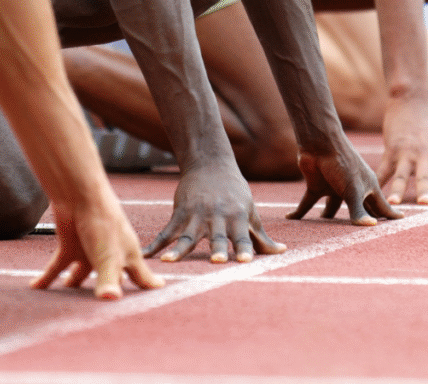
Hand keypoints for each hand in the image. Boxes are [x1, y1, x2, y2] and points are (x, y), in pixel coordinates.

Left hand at [32, 195, 163, 298]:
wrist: (79, 194)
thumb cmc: (103, 222)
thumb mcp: (108, 257)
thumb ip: (109, 281)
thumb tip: (111, 300)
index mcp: (127, 256)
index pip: (142, 276)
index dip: (150, 286)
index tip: (160, 290)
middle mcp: (110, 255)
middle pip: (113, 278)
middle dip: (112, 292)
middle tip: (108, 311)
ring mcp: (89, 251)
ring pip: (83, 275)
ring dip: (74, 287)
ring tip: (68, 305)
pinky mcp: (70, 246)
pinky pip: (57, 267)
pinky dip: (47, 278)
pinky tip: (35, 287)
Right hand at [143, 162, 285, 262]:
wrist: (210, 165)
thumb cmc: (235, 193)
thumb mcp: (250, 212)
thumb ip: (261, 236)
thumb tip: (282, 252)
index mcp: (237, 217)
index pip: (243, 236)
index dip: (245, 248)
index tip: (247, 261)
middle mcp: (217, 217)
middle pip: (217, 237)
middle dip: (218, 249)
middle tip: (218, 262)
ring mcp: (196, 215)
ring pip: (187, 236)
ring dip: (179, 250)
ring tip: (170, 263)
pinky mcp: (179, 213)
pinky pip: (166, 232)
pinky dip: (155, 245)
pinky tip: (146, 255)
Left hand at [287, 139, 404, 225]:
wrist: (319, 143)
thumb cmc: (342, 163)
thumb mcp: (352, 190)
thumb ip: (359, 210)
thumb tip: (370, 227)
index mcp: (367, 187)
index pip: (382, 206)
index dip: (390, 215)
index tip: (401, 224)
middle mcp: (352, 189)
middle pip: (359, 209)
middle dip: (362, 221)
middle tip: (365, 238)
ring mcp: (334, 188)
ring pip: (332, 209)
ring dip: (328, 220)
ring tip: (326, 234)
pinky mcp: (316, 186)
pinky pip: (307, 204)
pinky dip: (299, 212)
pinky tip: (290, 219)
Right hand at [375, 99, 427, 204]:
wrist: (410, 103)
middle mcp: (423, 154)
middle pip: (424, 176)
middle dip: (424, 190)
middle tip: (425, 203)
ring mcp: (405, 152)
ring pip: (401, 174)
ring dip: (398, 189)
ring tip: (394, 203)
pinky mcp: (390, 150)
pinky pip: (383, 169)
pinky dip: (377, 182)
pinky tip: (371, 193)